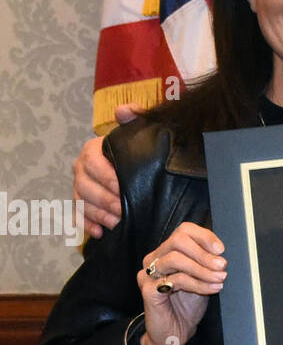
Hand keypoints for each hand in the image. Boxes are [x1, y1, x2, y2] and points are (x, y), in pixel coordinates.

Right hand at [74, 103, 142, 236]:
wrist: (140, 165)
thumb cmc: (138, 149)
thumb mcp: (141, 131)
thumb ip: (135, 117)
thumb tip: (124, 111)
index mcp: (92, 150)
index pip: (92, 162)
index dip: (105, 177)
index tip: (123, 189)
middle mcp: (81, 168)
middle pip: (84, 185)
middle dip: (105, 200)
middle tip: (124, 211)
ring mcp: (80, 187)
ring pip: (82, 202)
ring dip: (99, 214)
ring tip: (117, 223)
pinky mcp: (83, 203)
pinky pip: (78, 216)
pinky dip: (86, 225)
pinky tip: (99, 233)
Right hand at [138, 222, 226, 344]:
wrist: (175, 333)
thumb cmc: (187, 306)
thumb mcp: (202, 279)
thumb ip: (208, 264)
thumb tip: (221, 253)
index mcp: (167, 252)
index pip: (184, 231)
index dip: (204, 236)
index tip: (221, 249)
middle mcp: (155, 259)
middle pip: (178, 240)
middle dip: (204, 253)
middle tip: (222, 266)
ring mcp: (149, 274)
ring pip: (176, 258)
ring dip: (202, 268)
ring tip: (220, 279)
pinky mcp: (149, 289)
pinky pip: (175, 280)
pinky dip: (197, 283)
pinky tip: (212, 289)